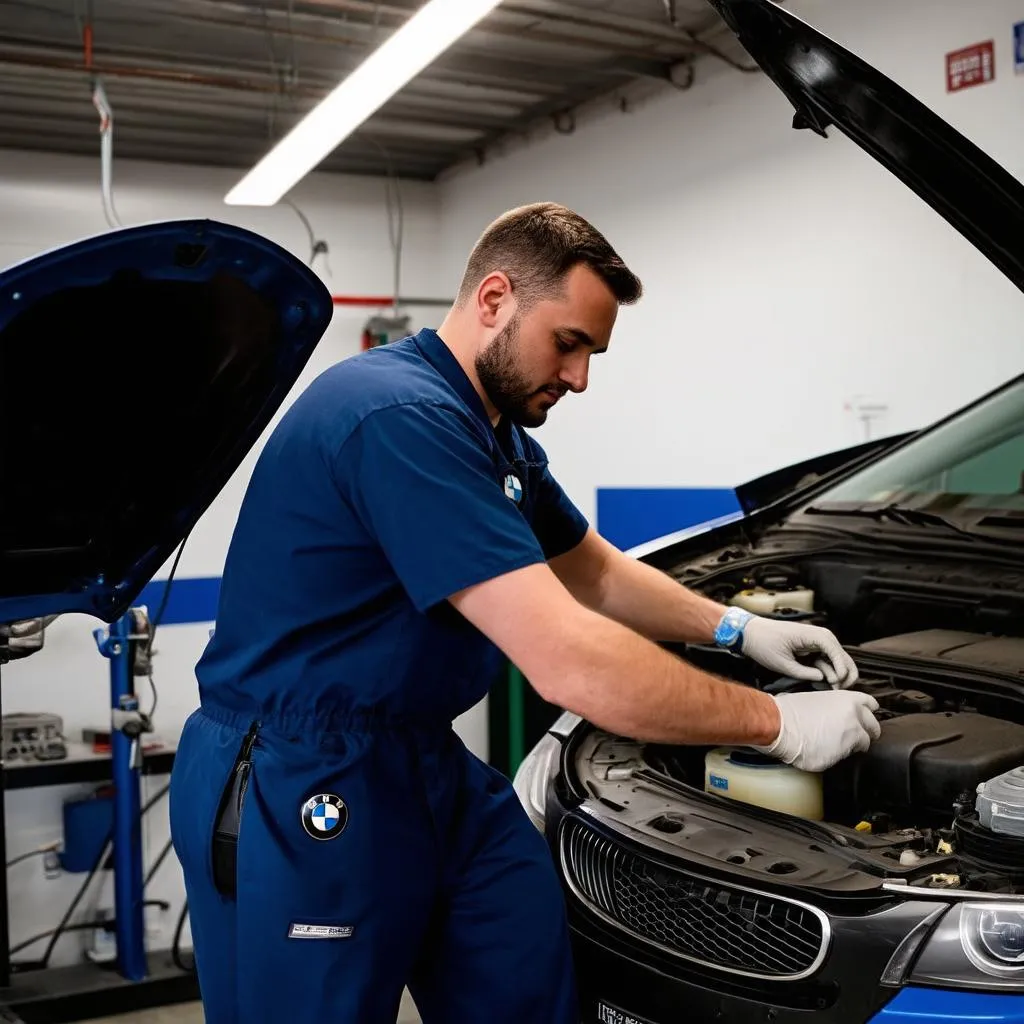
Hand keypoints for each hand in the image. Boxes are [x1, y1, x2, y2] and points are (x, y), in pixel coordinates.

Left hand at [740, 617, 858, 686]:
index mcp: (812, 635)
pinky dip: (830, 669)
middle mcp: (819, 635)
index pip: (835, 650)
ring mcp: (816, 640)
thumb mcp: (781, 663)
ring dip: (839, 672)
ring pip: (837, 657)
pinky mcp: (812, 646)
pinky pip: (827, 658)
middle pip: (842, 654)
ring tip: (833, 687)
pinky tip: (827, 681)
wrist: (750, 632)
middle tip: (838, 689)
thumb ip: (803, 672)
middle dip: (845, 672)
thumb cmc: (763, 644)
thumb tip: (823, 678)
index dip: (840, 667)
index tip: (837, 681)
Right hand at [754, 690, 880, 771]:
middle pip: (874, 727)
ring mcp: (850, 738)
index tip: (865, 716)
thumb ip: (835, 707)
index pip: (871, 705)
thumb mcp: (816, 699)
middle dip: (867, 732)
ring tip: (835, 743)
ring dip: (853, 744)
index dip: (868, 712)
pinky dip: (839, 755)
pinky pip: (846, 757)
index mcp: (848, 700)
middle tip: (855, 734)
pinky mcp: (842, 756)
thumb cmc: (790, 710)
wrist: (779, 725)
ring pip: (863, 744)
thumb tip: (837, 714)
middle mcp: (854, 718)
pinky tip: (826, 750)